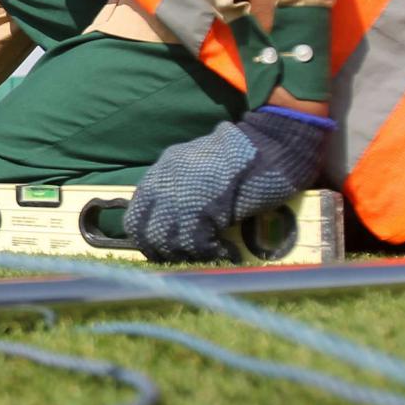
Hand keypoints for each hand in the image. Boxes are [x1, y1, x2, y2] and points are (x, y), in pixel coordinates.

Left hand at [123, 108, 334, 261]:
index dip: (147, 238)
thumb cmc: (239, 158)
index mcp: (160, 174)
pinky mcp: (204, 209)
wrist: (269, 145)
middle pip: (145, 233)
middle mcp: (163, 185)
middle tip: (185, 258)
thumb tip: (169, 222)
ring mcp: (181, 197)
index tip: (164, 248)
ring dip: (188, 256)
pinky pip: (196, 244)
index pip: (135, 216)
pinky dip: (212, 254)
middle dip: (163, 252)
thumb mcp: (196, 168)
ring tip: (209, 256)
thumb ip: (177, 190)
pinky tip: (227, 253)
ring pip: (168, 242)